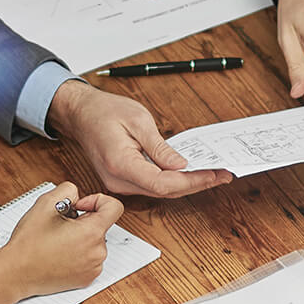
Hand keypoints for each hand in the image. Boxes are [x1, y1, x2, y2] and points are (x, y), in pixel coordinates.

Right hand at [0, 183, 124, 296]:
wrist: (16, 273)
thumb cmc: (28, 243)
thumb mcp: (45, 203)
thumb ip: (68, 189)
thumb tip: (77, 196)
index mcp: (91, 233)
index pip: (114, 207)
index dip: (97, 201)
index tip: (80, 207)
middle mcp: (97, 252)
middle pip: (101, 225)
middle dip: (83, 221)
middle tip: (59, 226)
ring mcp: (93, 267)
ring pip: (95, 242)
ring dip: (81, 237)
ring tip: (57, 241)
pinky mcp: (87, 279)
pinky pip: (91, 258)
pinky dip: (79, 253)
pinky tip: (60, 254)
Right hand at [47, 81, 233, 197]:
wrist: (81, 114)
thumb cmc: (104, 112)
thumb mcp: (138, 120)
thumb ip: (159, 147)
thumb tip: (180, 165)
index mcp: (120, 164)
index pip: (163, 183)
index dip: (191, 181)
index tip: (213, 174)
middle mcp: (118, 180)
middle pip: (164, 191)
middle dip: (195, 184)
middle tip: (222, 174)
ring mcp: (119, 184)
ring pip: (160, 191)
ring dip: (186, 183)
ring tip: (212, 173)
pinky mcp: (123, 181)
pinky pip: (152, 185)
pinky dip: (173, 180)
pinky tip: (189, 172)